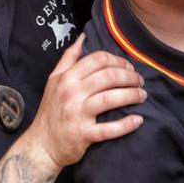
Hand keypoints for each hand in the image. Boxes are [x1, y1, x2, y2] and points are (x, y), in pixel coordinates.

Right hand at [26, 38, 144, 168]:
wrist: (41, 145)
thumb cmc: (51, 110)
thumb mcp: (54, 80)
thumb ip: (69, 58)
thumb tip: (83, 37)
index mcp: (66, 78)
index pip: (98, 59)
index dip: (118, 60)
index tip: (129, 67)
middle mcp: (71, 93)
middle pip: (108, 76)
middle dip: (129, 77)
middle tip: (140, 81)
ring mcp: (77, 114)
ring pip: (111, 98)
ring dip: (132, 95)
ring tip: (142, 96)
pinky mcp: (83, 134)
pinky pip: (109, 129)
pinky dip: (126, 124)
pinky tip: (138, 120)